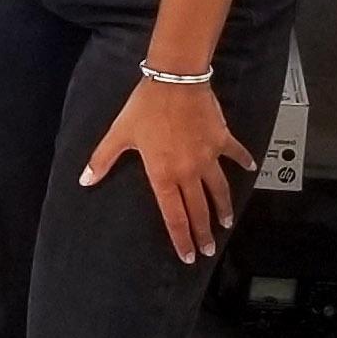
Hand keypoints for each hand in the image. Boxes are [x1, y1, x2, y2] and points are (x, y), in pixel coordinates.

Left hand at [81, 75, 253, 262]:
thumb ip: (103, 160)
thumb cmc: (145, 107)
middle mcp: (188, 171)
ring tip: (226, 223)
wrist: (175, 81)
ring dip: (224, 208)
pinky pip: (235, 154)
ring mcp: (208, 157)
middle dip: (204, 233)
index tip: (189, 256)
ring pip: (220, 190)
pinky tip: (251, 168)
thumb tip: (85, 180)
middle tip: (209, 249)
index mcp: (163, 174)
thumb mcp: (119, 133)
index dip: (182, 239)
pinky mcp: (222, 140)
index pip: (174, 216)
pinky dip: (244, 161)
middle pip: (198, 210)